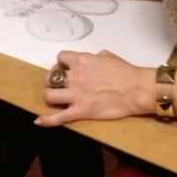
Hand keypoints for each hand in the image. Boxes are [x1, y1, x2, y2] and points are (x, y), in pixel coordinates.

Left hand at [34, 50, 154, 126]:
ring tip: (55, 98)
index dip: (62, 63)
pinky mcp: (80, 111)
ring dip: (50, 96)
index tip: (65, 68)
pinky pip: (58, 117)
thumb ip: (94, 57)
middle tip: (59, 84)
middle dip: (52, 80)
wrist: (136, 89)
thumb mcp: (108, 55)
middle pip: (50, 76)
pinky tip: (39, 120)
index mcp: (82, 61)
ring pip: (49, 95)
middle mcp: (75, 76)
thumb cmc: (126, 72)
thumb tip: (90, 59)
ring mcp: (76, 94)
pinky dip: (47, 120)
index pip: (61, 57)